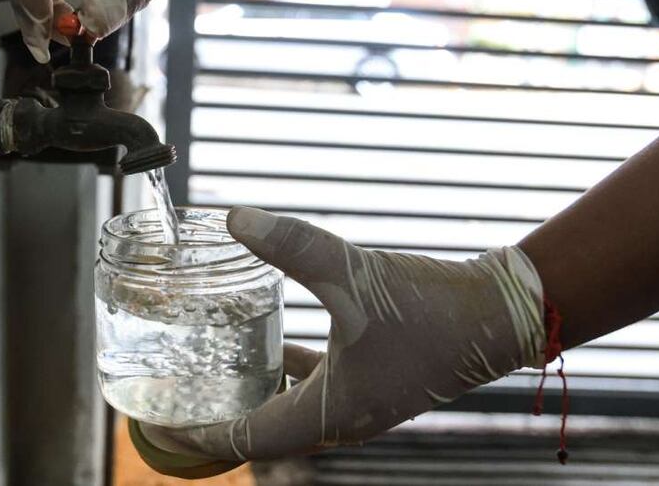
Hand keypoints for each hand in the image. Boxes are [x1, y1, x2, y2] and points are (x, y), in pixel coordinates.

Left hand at [140, 207, 546, 466]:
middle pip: (263, 434)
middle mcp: (342, 420)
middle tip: (178, 401)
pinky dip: (288, 375)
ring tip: (216, 372)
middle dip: (219, 422)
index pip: (247, 439)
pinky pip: (316, 390)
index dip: (199, 435)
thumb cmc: (430, 307)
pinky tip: (277, 342)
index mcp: (330, 414)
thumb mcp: (351, 273)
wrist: (499, 313)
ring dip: (254, 398)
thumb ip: (291, 245)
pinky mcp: (376, 382)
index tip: (159, 424)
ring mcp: (361, 405)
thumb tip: (233, 218)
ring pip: (291, 413)